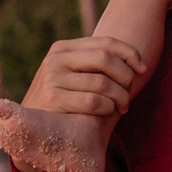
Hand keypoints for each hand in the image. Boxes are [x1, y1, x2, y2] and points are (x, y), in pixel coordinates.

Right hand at [23, 37, 143, 121]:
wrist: (29, 129)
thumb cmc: (62, 103)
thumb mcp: (73, 77)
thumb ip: (94, 65)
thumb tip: (136, 62)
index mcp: (62, 48)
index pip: (106, 42)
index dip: (130, 54)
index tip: (143, 69)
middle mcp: (55, 58)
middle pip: (106, 58)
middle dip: (126, 77)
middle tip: (130, 94)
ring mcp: (51, 77)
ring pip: (103, 83)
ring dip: (120, 97)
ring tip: (122, 107)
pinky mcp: (52, 98)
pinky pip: (93, 101)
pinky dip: (107, 108)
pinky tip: (108, 112)